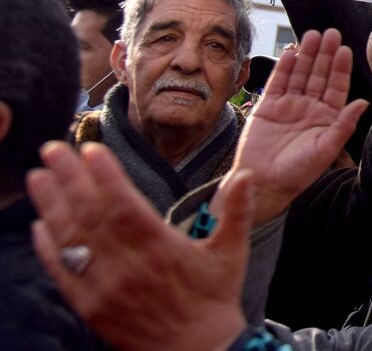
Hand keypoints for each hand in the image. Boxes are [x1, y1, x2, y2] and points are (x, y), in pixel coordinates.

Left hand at [27, 142, 250, 349]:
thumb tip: (248, 174)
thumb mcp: (232, 252)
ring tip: (38, 177)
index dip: (104, 175)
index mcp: (161, 248)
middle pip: (90, 214)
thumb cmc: (215, 298)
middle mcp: (128, 266)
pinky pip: (62, 272)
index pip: (123, 203)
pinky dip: (48, 247)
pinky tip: (40, 225)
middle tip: (52, 149)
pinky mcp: (90, 307)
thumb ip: (237, 210)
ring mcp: (104, 288)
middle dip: (68, 178)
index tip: (90, 149)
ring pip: (71, 239)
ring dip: (50, 205)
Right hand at [231, 28, 367, 223]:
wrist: (264, 184)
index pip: (336, 86)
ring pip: (300, 74)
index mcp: (327, 117)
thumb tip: (363, 102)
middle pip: (319, 75)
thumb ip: (344, 124)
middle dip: (325, 54)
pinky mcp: (269, 106)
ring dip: (306, 55)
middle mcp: (310, 108)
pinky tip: (291, 52)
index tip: (345, 49)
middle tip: (331, 33)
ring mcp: (289, 105)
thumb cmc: (298, 173)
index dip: (340, 68)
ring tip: (312, 35)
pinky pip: (278, 82)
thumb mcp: (326, 149)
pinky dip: (284, 67)